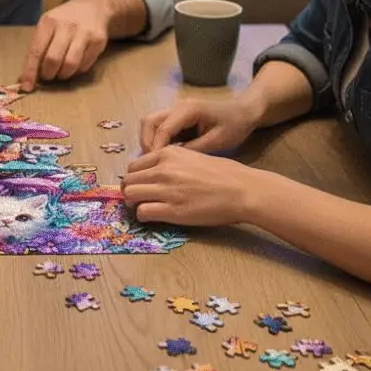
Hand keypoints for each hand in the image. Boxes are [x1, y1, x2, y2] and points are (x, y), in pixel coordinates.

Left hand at [19, 0, 108, 91]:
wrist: (93, 7)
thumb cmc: (64, 21)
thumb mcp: (48, 26)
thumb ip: (38, 48)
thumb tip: (27, 77)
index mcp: (48, 22)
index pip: (36, 51)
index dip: (30, 71)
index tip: (27, 87)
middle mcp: (66, 26)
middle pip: (53, 59)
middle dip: (48, 74)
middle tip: (48, 75)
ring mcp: (84, 33)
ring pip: (71, 65)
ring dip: (64, 74)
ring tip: (62, 71)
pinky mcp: (98, 41)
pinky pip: (85, 65)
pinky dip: (77, 70)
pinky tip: (76, 64)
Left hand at [121, 145, 256, 226]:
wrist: (242, 190)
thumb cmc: (224, 173)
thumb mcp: (193, 156)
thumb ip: (172, 161)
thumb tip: (155, 172)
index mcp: (168, 153)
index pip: (134, 165)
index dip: (136, 177)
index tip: (141, 185)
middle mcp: (163, 169)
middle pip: (128, 180)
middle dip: (130, 190)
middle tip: (139, 199)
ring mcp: (166, 189)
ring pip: (131, 194)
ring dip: (133, 203)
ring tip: (143, 207)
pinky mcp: (173, 210)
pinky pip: (143, 212)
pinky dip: (143, 215)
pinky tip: (153, 216)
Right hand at [140, 98, 257, 153]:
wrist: (244, 112)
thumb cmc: (234, 126)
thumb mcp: (217, 142)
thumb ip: (193, 150)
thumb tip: (170, 162)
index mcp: (188, 110)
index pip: (162, 128)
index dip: (156, 148)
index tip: (155, 167)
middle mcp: (177, 107)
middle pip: (148, 121)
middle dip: (146, 142)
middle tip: (151, 164)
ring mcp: (175, 110)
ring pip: (150, 123)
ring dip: (148, 141)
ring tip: (156, 161)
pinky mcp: (177, 117)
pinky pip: (159, 127)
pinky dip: (156, 140)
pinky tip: (164, 156)